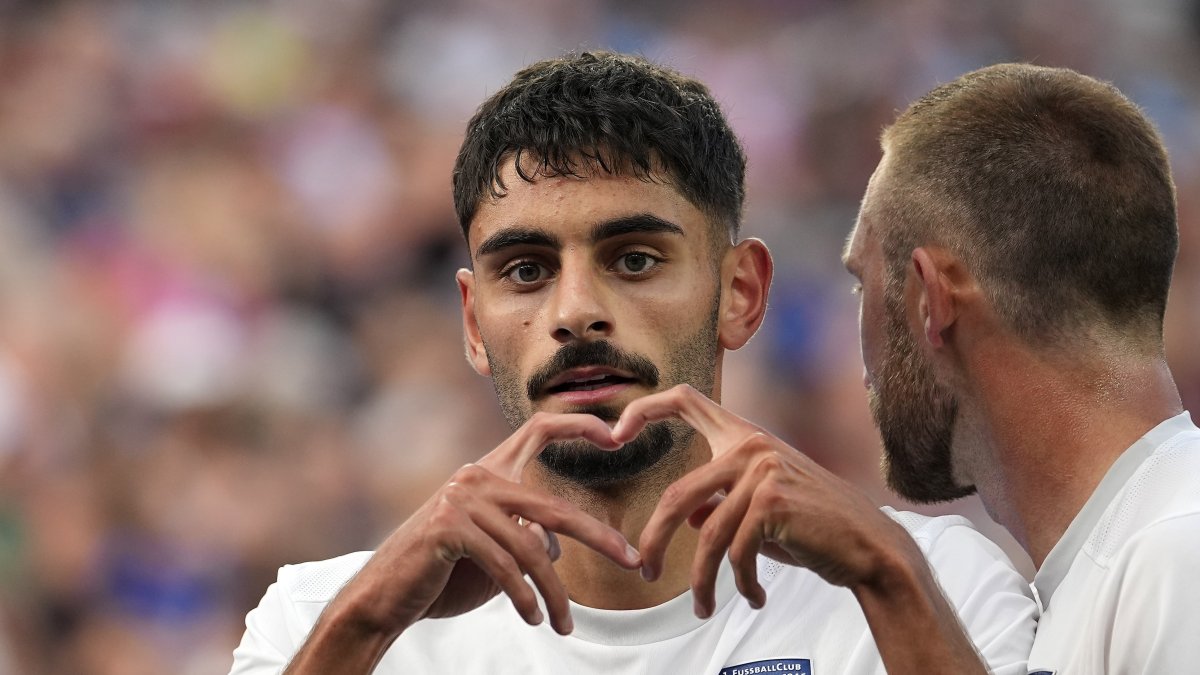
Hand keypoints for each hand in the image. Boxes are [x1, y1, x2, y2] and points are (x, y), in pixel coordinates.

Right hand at [335, 412, 641, 637]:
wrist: (384, 595)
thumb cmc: (442, 574)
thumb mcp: (493, 551)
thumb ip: (525, 538)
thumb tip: (558, 546)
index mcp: (489, 471)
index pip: (538, 429)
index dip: (579, 425)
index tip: (617, 435)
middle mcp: (477, 476)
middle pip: (554, 508)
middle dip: (599, 538)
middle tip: (633, 561)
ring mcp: (462, 499)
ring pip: (533, 550)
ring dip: (555, 595)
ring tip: (566, 625)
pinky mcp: (450, 527)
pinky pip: (505, 567)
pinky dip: (524, 598)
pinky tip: (533, 618)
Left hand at [613, 384, 911, 617]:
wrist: (869, 546)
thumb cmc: (814, 527)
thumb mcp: (760, 509)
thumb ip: (722, 502)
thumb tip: (687, 515)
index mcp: (745, 436)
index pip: (686, 399)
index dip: (644, 410)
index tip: (615, 435)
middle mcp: (752, 445)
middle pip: (678, 494)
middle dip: (654, 539)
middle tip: (645, 570)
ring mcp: (762, 471)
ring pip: (705, 535)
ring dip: (701, 580)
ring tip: (703, 607)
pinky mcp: (773, 503)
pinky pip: (735, 553)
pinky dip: (739, 583)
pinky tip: (752, 598)